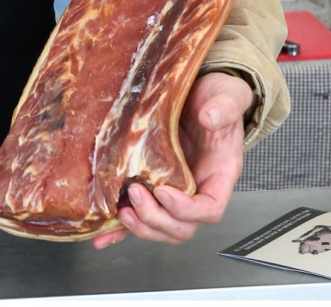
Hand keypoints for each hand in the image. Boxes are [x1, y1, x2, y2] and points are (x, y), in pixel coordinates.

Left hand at [97, 69, 251, 247]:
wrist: (199, 95)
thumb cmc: (217, 99)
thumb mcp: (228, 96)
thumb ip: (226, 107)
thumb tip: (210, 117)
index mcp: (220, 174)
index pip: (210, 209)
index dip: (186, 210)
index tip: (163, 190)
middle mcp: (198, 189)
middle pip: (182, 227)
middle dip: (157, 219)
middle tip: (136, 194)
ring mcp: (174, 192)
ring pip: (161, 229)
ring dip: (140, 226)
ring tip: (122, 210)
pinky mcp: (152, 189)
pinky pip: (139, 219)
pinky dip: (121, 232)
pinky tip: (103, 235)